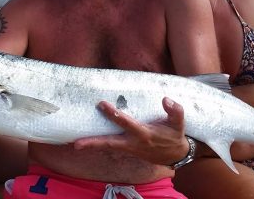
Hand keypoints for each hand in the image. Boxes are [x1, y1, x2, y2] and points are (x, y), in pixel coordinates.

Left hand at [73, 97, 188, 165]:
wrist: (175, 155)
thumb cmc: (174, 136)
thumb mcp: (179, 124)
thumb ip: (175, 111)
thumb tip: (166, 99)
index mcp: (144, 134)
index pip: (126, 123)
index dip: (114, 114)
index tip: (102, 104)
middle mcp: (133, 143)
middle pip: (110, 144)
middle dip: (93, 143)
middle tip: (76, 144)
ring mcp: (129, 148)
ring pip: (107, 147)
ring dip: (91, 145)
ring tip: (74, 143)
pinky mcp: (126, 149)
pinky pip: (110, 146)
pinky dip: (98, 144)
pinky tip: (85, 141)